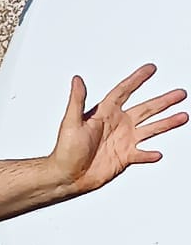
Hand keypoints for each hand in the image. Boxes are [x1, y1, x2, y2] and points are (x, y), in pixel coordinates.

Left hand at [49, 64, 186, 195]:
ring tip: (182, 116)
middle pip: (145, 109)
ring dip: (166, 123)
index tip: (150, 69)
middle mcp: (117, 125)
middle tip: (180, 94)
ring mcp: (123, 141)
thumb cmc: (64, 151)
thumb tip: (77, 80)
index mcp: (105, 114)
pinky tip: (158, 153)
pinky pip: (142, 154)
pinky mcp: (124, 157)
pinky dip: (151, 155)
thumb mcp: (70, 122)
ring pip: (150, 129)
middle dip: (163, 101)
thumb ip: (77, 101)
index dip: (137, 80)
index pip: (124, 92)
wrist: (66, 176)